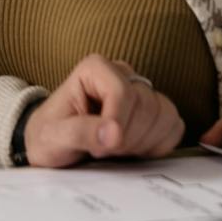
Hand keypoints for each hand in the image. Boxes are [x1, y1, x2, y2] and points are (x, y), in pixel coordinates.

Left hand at [23, 54, 183, 166]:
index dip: (116, 123)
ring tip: (115, 150)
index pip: (123, 92)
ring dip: (143, 142)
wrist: (52, 146)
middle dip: (127, 137)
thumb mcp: (52, 137)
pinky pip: (174, 126)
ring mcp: (141, 92)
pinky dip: (158, 145)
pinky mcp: (154, 112)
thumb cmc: (47, 136)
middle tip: (101, 150)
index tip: (100, 146)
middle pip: (147, 105)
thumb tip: (114, 134)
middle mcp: (123, 74)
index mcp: (96, 69)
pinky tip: (134, 151)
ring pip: (165, 114)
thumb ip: (80, 132)